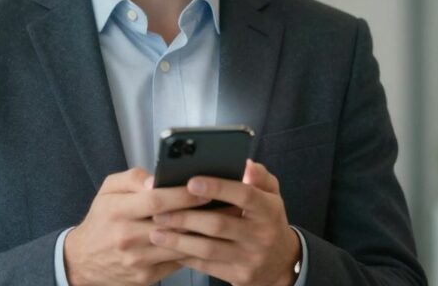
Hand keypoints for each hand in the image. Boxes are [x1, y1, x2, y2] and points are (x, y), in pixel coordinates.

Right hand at [64, 167, 211, 285]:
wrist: (83, 260)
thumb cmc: (102, 219)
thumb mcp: (108, 190)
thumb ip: (132, 178)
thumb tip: (156, 178)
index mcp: (116, 210)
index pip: (156, 201)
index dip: (183, 195)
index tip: (205, 189)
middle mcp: (126, 237)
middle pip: (173, 224)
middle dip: (202, 214)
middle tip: (227, 204)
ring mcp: (137, 260)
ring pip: (179, 246)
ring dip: (205, 234)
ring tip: (224, 221)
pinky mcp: (146, 277)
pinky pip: (177, 263)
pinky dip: (194, 251)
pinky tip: (209, 240)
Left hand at [149, 159, 300, 285]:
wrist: (282, 262)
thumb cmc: (267, 219)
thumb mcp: (271, 195)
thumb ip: (260, 176)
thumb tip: (245, 163)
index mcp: (269, 210)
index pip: (244, 196)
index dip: (218, 188)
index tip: (191, 182)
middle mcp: (261, 235)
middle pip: (219, 224)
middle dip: (186, 217)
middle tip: (159, 211)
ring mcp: (250, 258)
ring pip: (208, 249)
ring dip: (179, 241)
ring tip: (156, 231)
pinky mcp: (239, 276)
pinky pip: (207, 266)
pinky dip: (185, 256)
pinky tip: (168, 247)